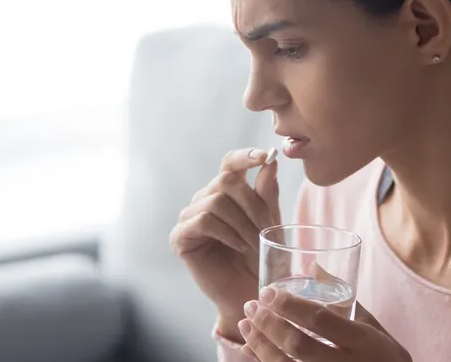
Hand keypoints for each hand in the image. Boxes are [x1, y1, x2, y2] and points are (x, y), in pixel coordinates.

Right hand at [169, 148, 280, 341]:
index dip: (245, 156)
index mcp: (225, 192)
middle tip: (266, 229)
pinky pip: (204, 221)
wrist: (250, 292)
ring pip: (216, 200)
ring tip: (254, 244)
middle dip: (252, 204)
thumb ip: (267, 193)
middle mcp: (204, 199)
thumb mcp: (270, 222)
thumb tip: (269, 162)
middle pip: (226, 181)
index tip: (265, 156)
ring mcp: (189, 217)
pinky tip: (239, 247)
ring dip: (242, 223)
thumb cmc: (261, 258)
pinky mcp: (180, 237)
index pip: (229, 163)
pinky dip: (227, 233)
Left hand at [238, 288, 412, 361]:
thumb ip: (343, 297)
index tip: (268, 292)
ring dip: (260, 345)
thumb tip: (313, 265)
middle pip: (298, 345)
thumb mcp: (372, 326)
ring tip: (246, 325)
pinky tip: (252, 350)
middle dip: (268, 324)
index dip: (290, 305)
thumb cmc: (384, 357)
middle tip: (251, 306)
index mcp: (363, 342)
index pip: (321, 320)